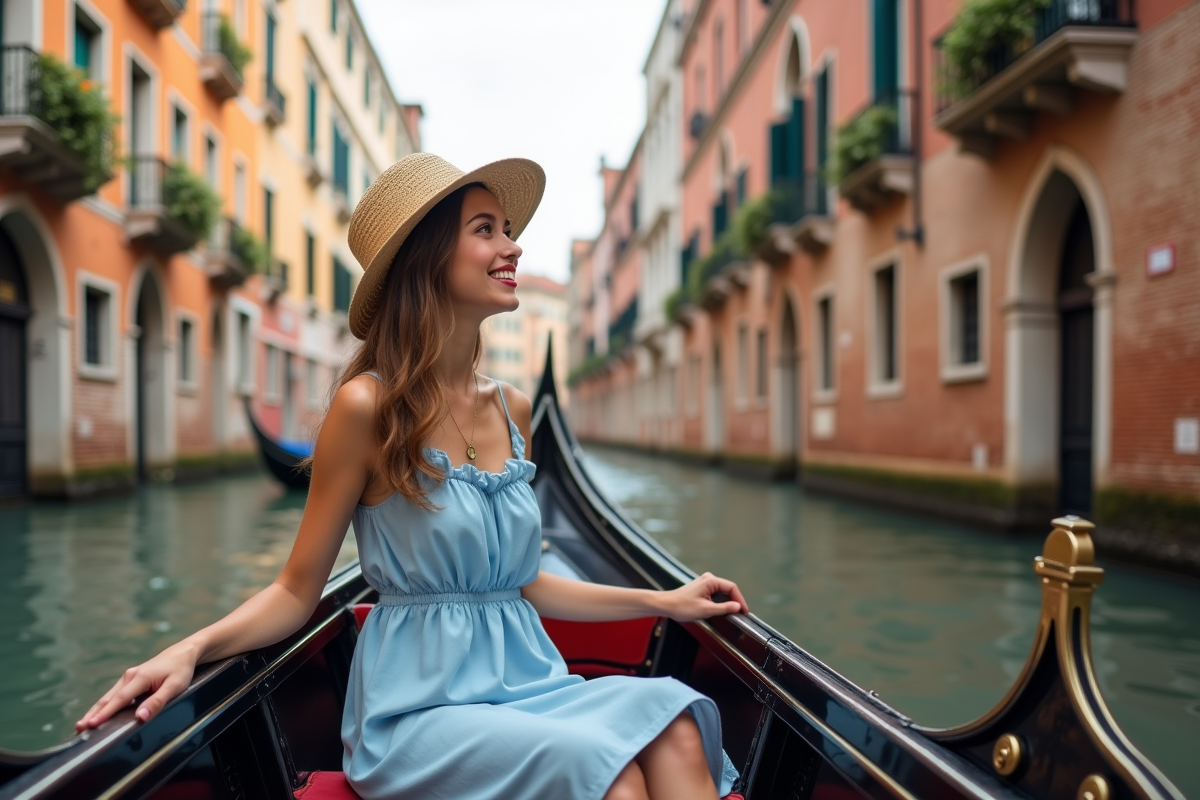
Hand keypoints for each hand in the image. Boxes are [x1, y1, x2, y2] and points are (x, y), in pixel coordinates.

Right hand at [75, 639, 199, 730]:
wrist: (183, 653)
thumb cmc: (180, 670)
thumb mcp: (175, 687)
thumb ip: (157, 702)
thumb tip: (140, 717)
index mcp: (140, 678)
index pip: (120, 700)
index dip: (105, 713)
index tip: (91, 724)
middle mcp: (129, 676)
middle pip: (108, 698)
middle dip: (93, 714)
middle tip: (78, 729)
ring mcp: (128, 677)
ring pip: (109, 696)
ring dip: (95, 710)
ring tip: (82, 725)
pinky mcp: (130, 680)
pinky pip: (115, 695)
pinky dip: (105, 706)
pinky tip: (99, 715)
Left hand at [662, 573, 748, 622]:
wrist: (666, 605)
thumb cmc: (683, 607)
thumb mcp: (706, 610)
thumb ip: (724, 608)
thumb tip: (738, 607)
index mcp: (710, 581)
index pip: (732, 588)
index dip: (740, 600)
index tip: (744, 612)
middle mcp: (708, 579)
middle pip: (728, 589)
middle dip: (735, 601)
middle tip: (740, 614)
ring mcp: (704, 583)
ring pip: (722, 592)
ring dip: (727, 602)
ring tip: (732, 614)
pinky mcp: (701, 588)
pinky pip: (715, 594)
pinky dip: (720, 602)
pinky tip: (721, 610)